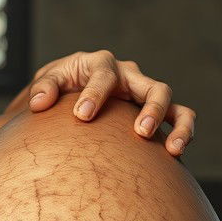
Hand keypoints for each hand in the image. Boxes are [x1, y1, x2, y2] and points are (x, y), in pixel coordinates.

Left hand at [19, 50, 195, 156]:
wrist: (72, 89)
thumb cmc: (61, 84)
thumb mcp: (49, 80)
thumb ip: (44, 88)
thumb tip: (39, 103)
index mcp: (101, 65)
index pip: (103, 76)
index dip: (94, 95)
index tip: (82, 116)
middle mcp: (129, 76)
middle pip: (154, 87)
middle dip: (151, 109)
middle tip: (141, 132)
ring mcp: (143, 94)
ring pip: (173, 104)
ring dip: (177, 125)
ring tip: (172, 149)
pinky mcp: (153, 111)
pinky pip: (177, 118)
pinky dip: (182, 133)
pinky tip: (175, 156)